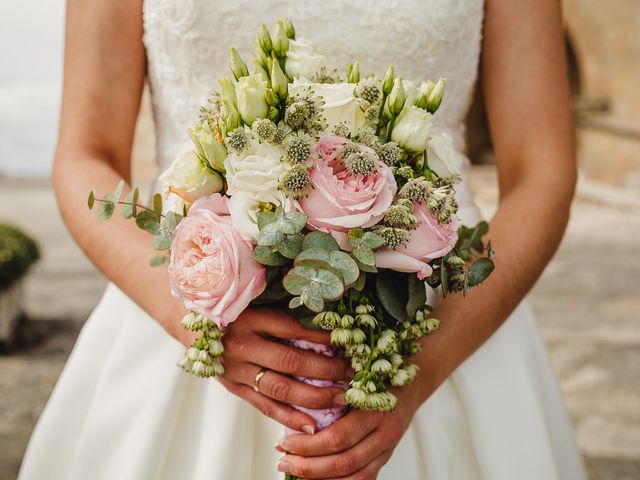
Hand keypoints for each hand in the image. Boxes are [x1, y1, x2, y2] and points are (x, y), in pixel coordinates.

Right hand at [217, 307, 351, 432]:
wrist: (190, 322)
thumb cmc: (233, 307)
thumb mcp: (252, 298)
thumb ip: (282, 305)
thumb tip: (326, 310)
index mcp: (249, 317)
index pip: (292, 327)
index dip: (321, 336)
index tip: (346, 340)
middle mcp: (242, 344)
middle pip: (290, 360)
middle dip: (326, 369)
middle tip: (352, 373)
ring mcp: (236, 369)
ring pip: (280, 388)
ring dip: (315, 395)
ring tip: (341, 398)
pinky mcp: (234, 388)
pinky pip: (265, 406)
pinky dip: (289, 417)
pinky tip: (312, 424)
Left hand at [275, 385, 423, 478]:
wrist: (412, 382)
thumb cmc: (376, 372)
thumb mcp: (356, 374)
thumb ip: (332, 388)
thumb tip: (293, 405)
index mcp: (375, 408)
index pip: (337, 437)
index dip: (308, 445)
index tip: (283, 442)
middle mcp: (385, 432)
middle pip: (344, 461)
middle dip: (309, 467)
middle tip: (282, 462)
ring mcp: (388, 448)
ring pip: (355, 477)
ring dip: (322, 479)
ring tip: (295, 472)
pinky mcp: (387, 457)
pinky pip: (365, 479)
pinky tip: (319, 479)